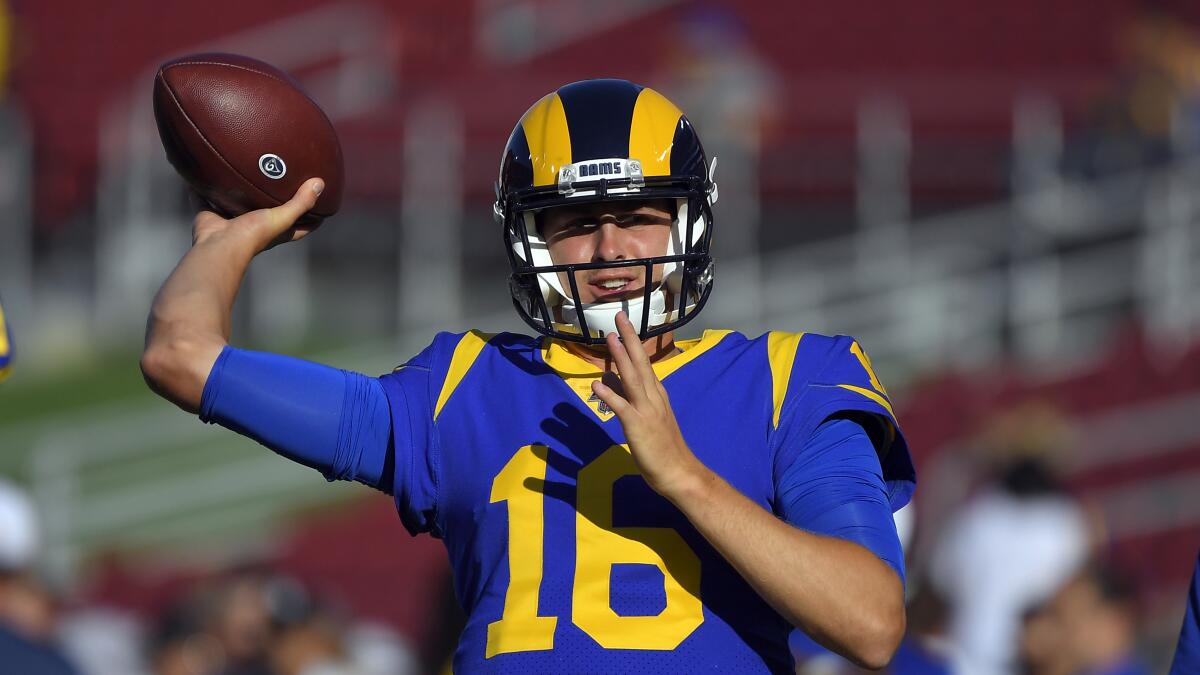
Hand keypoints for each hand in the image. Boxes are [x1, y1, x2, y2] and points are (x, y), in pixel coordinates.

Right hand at [192, 178, 324, 252]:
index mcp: (274, 231)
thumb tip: (320, 183)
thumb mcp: (282, 218)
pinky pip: (205, 197)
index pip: (299, 226)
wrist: (218, 245)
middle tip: (281, 177)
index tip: (321, 206)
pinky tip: (204, 170)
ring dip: (238, 191)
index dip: (311, 218)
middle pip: (267, 212)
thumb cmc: (252, 236)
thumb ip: (300, 203)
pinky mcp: (211, 214)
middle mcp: (254, 226)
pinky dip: (202, 188)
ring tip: (243, 169)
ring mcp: (231, 221)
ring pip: (236, 203)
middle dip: (272, 199)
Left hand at [590, 312, 708, 500]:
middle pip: (640, 363)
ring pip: (633, 378)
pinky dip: (610, 394)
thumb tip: (610, 378)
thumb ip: (629, 398)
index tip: (625, 324)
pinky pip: (622, 407)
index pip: (644, 363)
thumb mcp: (648, 418)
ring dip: (621, 358)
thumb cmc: (665, 448)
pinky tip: (597, 383)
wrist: (680, 472)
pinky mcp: (638, 426)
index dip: (634, 342)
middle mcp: (654, 397)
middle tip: (620, 317)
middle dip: (630, 339)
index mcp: (657, 395)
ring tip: (611, 338)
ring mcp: (647, 411)